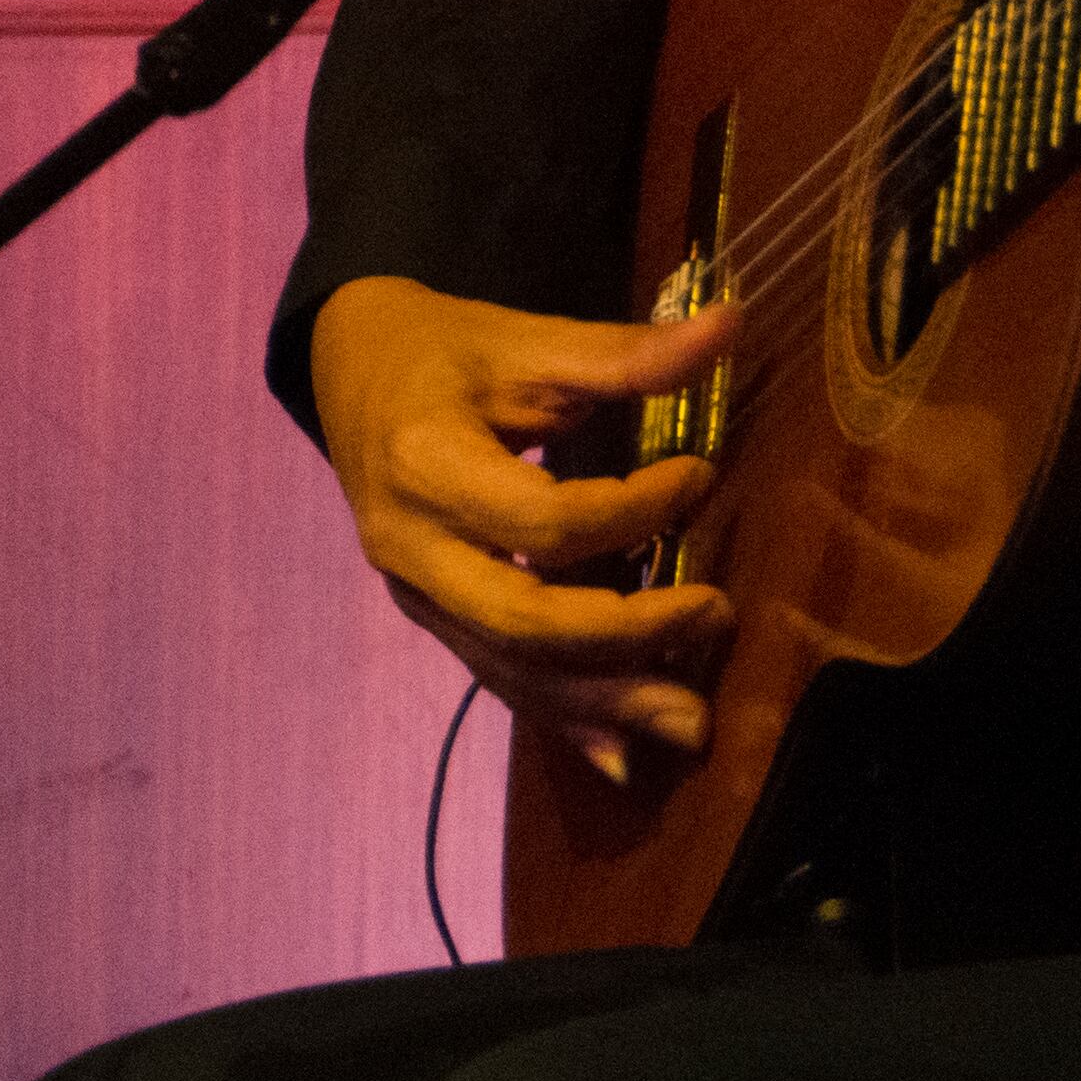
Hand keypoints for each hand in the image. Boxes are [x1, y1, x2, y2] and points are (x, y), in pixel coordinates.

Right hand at [301, 274, 738, 784]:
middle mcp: (410, 546)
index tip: (702, 476)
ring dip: (606, 701)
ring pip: (512, 669)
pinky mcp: (430, 615)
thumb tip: (731, 325)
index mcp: (425, 465)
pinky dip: (562, 718)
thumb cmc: (443, 351)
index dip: (636, 511)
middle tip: (715, 613)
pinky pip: (496, 678)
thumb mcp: (525, 340)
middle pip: (526, 622)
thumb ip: (624, 353)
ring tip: (693, 720)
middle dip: (630, 634)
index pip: (546, 521)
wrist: (349, 370)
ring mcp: (415, 592)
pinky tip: (622, 756)